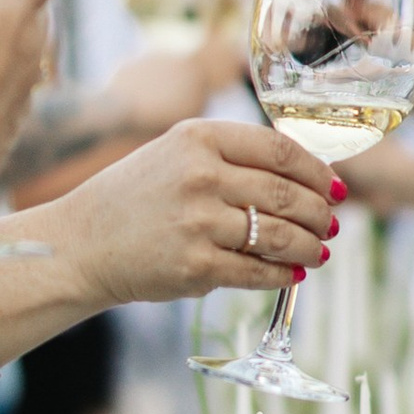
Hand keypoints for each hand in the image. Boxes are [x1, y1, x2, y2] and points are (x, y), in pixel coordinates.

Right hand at [39, 117, 334, 305]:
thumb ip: (231, 158)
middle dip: (320, 214)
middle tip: (330, 225)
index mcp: (199, 137)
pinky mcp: (196, 266)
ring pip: (281, 236)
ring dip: (310, 247)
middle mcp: (201, 175)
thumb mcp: (175, 154)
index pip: (280, 150)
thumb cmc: (135, 199)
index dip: (316, 171)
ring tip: (320, 252)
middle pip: (288, 194)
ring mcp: (199, 222)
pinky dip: (283, 276)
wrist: (81, 244)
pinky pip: (258, 271)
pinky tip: (293, 275)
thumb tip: (303, 179)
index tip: (333, 186)